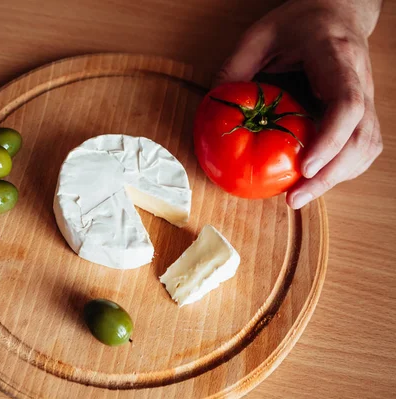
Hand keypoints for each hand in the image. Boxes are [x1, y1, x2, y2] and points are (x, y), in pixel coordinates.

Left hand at [214, 0, 382, 208]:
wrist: (338, 11)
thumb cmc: (299, 22)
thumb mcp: (259, 34)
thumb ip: (235, 66)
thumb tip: (212, 104)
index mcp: (336, 58)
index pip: (346, 104)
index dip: (329, 141)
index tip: (304, 168)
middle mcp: (359, 80)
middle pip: (362, 137)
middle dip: (331, 175)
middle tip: (295, 198)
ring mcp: (366, 97)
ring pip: (368, 147)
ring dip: (338, 177)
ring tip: (301, 196)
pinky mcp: (362, 111)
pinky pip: (363, 147)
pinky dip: (343, 169)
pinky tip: (315, 179)